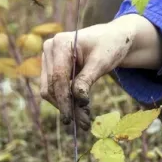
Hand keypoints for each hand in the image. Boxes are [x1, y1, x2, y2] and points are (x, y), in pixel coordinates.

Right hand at [41, 14, 161, 130]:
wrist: (112, 38)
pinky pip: (55, 89)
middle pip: (52, 86)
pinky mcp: (52, 68)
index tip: (71, 119)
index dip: (64, 100)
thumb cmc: (109, 46)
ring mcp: (49, 59)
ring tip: (85, 118)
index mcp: (60, 43)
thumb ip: (87, 79)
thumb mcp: (101, 62)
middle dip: (67, 106)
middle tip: (84, 124)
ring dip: (66, 106)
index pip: (58, 78)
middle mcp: (50, 49)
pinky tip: (82, 109)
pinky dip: (67, 100)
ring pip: (51, 91)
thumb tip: (77, 100)